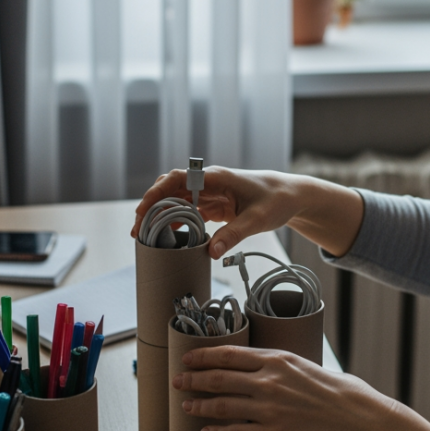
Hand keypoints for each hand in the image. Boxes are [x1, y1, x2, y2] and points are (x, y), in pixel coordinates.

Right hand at [131, 167, 364, 258]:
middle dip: (151, 207)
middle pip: (170, 190)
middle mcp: (208, 182)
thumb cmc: (276, 200)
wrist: (291, 196)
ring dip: (161, 216)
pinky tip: (168, 236)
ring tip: (147, 237)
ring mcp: (209, 193)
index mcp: (216, 177)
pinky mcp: (213, 205)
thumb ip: (233, 235)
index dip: (157, 193)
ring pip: (176, 201)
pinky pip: (188, 211)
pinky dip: (176, 222)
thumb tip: (211, 252)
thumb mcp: (257, 220)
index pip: (177, 179)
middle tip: (138, 230)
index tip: (143, 210)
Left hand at [173, 345, 429, 430]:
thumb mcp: (312, 366)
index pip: (230, 354)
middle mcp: (269, 381)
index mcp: (279, 359)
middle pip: (219, 378)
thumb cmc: (345, 394)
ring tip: (186, 405)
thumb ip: (286, 367)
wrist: (363, 421)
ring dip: (199, 404)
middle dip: (193, 379)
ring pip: (221, 405)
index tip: (189, 358)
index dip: (204, 356)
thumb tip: (271, 368)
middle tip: (178, 380)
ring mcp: (269, 408)